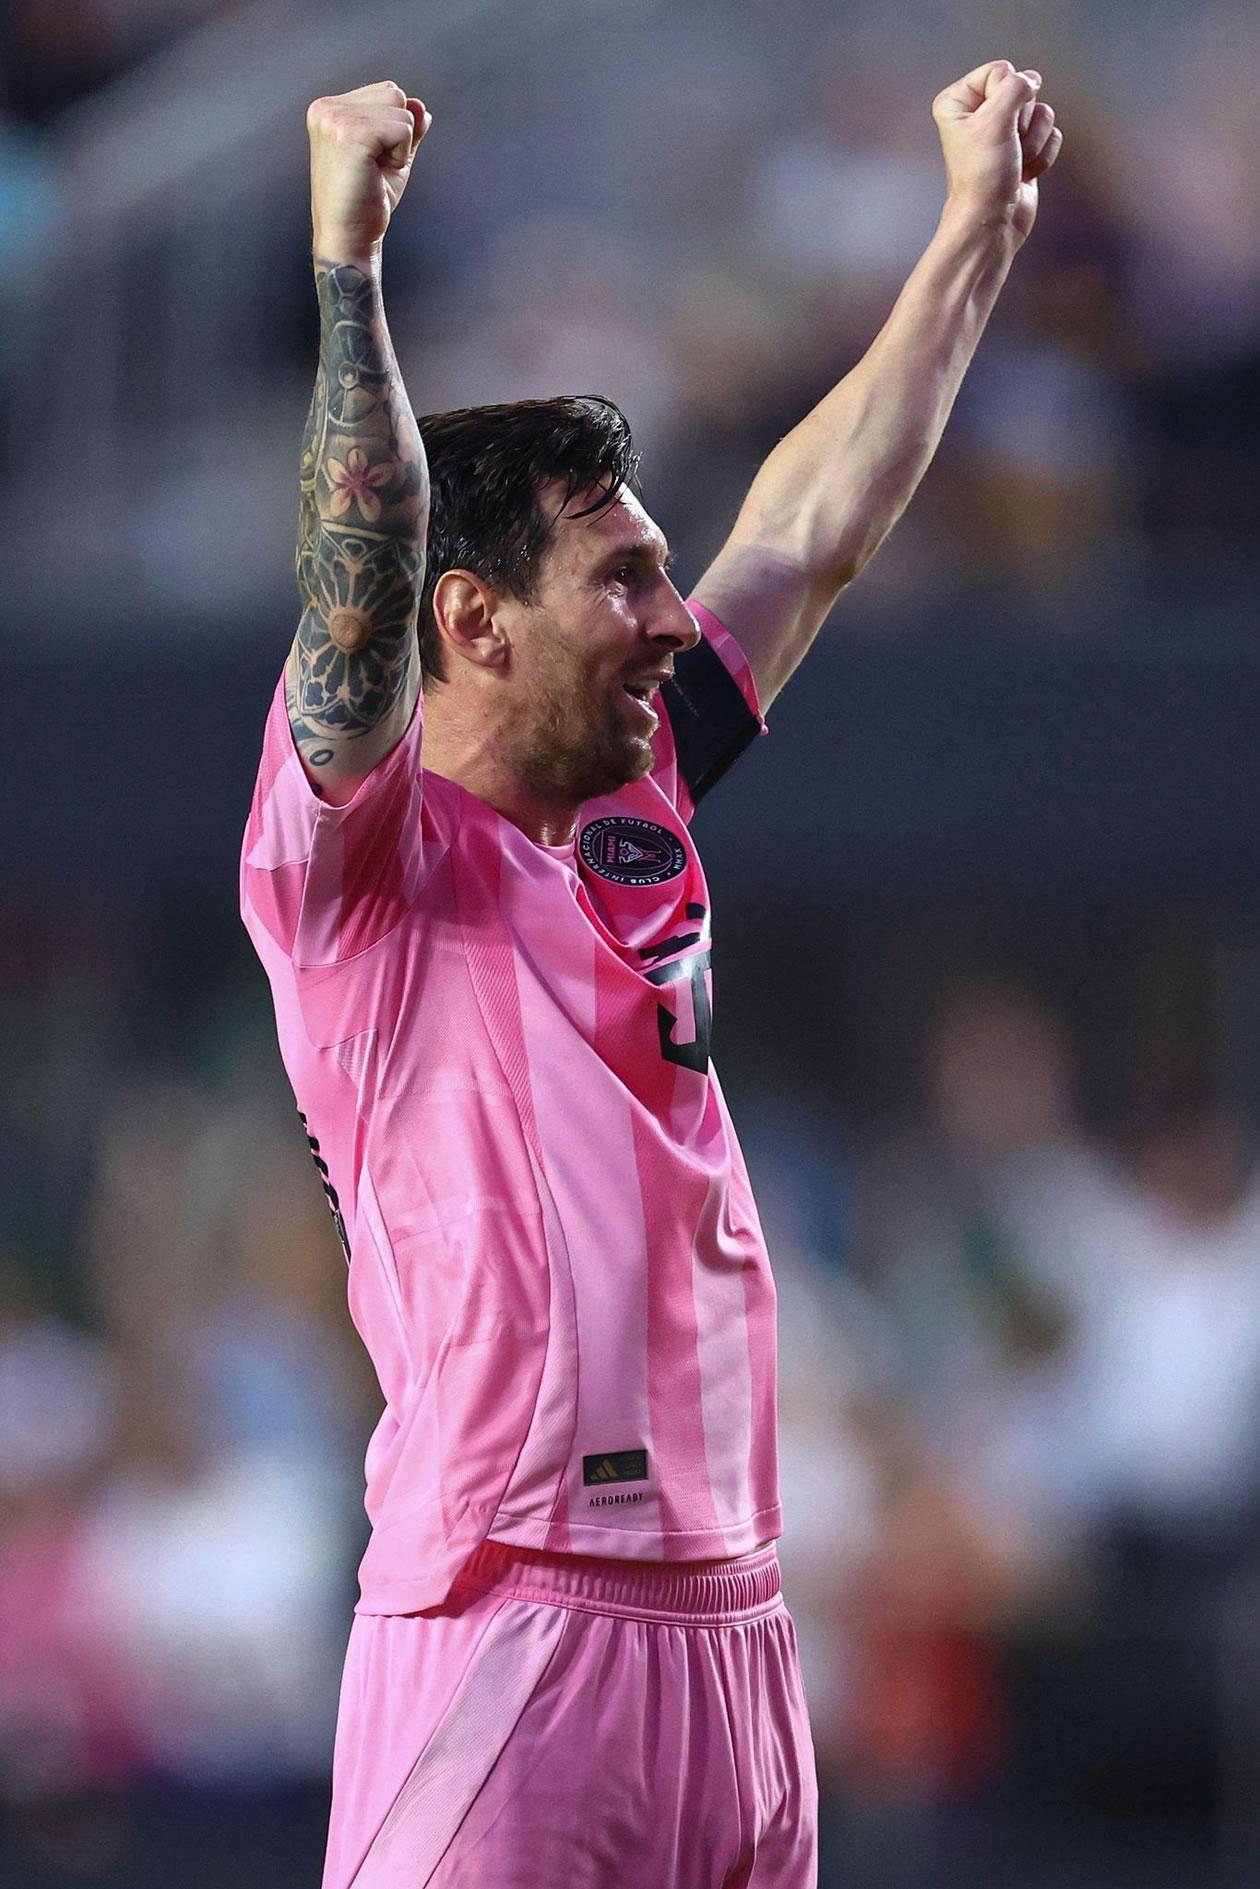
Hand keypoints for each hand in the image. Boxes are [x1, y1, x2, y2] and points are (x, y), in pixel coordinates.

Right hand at [307, 80, 430, 267]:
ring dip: (400, 147)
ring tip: (374, 172)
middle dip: (398, 133)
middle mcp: (326, 108)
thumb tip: (420, 106)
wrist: (349, 237)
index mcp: (329, 109)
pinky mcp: (349, 134)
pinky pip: (402, 129)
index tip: (372, 160)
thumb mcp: (391, 157)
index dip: (393, 129)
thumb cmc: (365, 203)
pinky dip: (400, 156)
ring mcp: (334, 119)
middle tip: (374, 168)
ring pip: (402, 109)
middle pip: (395, 93)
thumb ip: (405, 127)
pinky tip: (376, 174)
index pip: (386, 91)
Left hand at [933, 59, 1061, 242]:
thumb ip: (1016, 85)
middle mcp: (979, 113)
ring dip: (1033, 141)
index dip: (1006, 97)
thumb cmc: (984, 176)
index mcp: (958, 101)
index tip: (994, 128)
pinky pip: (1050, 134)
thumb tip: (1032, 79)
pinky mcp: (1023, 148)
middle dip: (1022, 121)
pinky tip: (1024, 172)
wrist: (992, 222)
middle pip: (1023, 90)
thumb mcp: (995, 119)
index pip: (1001, 70)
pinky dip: (1042, 155)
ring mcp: (1003, 131)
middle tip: (1006, 147)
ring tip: (1014, 161)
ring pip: (1041, 112)